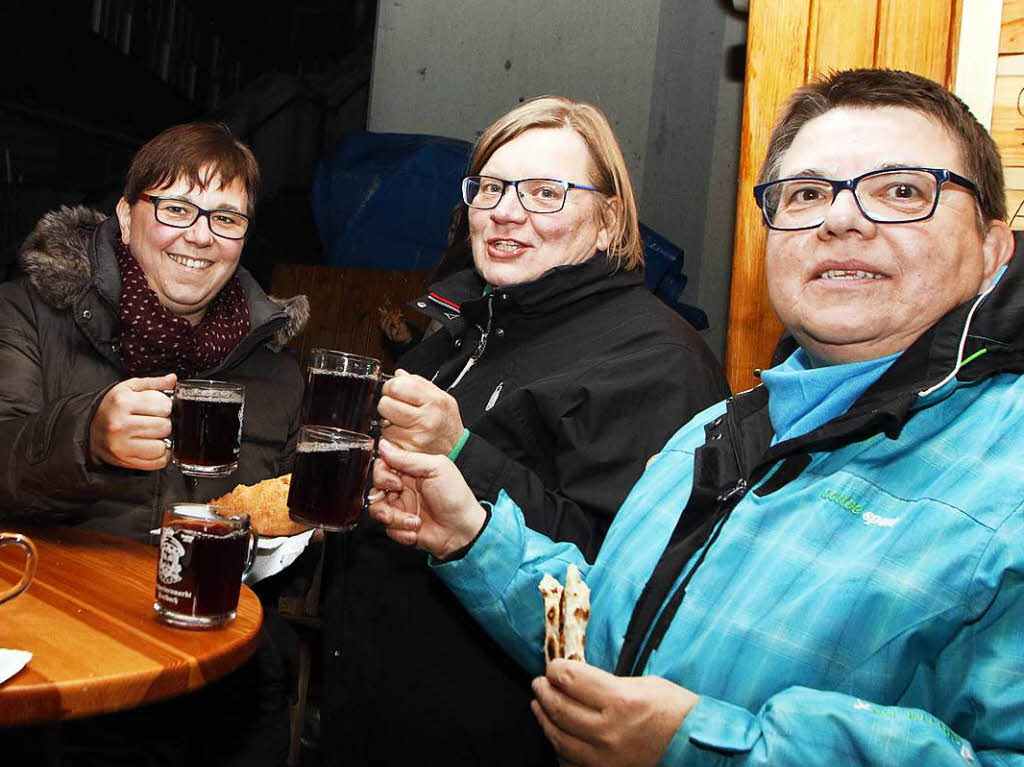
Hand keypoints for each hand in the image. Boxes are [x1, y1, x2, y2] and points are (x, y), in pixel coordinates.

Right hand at [89, 374, 176, 470]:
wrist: (90, 428)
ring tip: (151, 433)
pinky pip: (158, 462)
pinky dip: (160, 455)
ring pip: (162, 446)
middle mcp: (120, 425)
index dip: (165, 406)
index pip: (164, 406)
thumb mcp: (129, 388)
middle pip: (165, 427)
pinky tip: (151, 445)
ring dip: (162, 440)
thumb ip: (153, 383)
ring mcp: (122, 445)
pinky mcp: (125, 461)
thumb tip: (173, 379)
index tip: (157, 407)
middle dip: (164, 423)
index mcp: (123, 403)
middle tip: (153, 420)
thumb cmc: (112, 407)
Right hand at [368, 438, 485, 558]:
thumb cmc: (455, 496)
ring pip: (378, 509)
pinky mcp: (400, 526)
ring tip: (413, 522)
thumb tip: (384, 445)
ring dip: (394, 518)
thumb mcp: (436, 468)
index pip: (383, 466)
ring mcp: (401, 507)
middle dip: (383, 497)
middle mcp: (403, 488)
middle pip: (375, 488)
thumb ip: (408, 458)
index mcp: (410, 470)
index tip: (395, 483)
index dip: (382, 475)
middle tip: (399, 499)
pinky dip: (401, 531)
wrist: (463, 530)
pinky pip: (387, 528)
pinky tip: (416, 530)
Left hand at [378, 370, 464, 454]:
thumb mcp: (442, 397)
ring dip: (388, 422)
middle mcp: (425, 420)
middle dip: (387, 403)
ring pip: (383, 423)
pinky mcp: (406, 452)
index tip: (394, 390)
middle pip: (385, 404)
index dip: (391, 386)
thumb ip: (419, 383)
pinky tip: (403, 435)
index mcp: (434, 402)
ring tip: (403, 423)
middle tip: (396, 406)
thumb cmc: (447, 423)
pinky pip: (385, 439)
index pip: (397, 386)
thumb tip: (398, 375)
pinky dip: (390, 436)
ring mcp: (414, 438)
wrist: (456, 449)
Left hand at [531, 660, 698, 766]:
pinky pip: (570, 762)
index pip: (571, 679)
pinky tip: (555, 735)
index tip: (554, 666)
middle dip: (545, 691)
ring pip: (559, 738)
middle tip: (540, 683)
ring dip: (544, 718)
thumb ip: (607, 682)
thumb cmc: (674, 710)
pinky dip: (558, 747)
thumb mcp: (643, 684)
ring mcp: (605, 758)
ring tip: (539, 705)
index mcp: (620, 701)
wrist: (694, 747)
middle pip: (560, 708)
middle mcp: (609, 731)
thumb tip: (577, 678)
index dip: (556, 669)